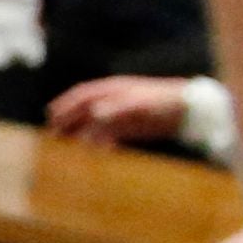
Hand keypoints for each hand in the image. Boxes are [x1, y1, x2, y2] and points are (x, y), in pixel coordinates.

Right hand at [45, 75, 195, 145]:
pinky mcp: (133, 127)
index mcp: (114, 89)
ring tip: (68, 148)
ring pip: (95, 124)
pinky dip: (101, 143)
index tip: (51, 115)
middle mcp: (115, 101)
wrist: (191, 109)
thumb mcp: (141, 104)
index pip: (84, 95)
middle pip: (85, 110)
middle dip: (68, 121)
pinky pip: (111, 135)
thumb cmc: (165, 102)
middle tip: (52, 135)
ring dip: (81, 134)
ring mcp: (123, 114)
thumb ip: (118, 108)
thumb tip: (95, 114)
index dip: (66, 104)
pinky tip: (97, 153)